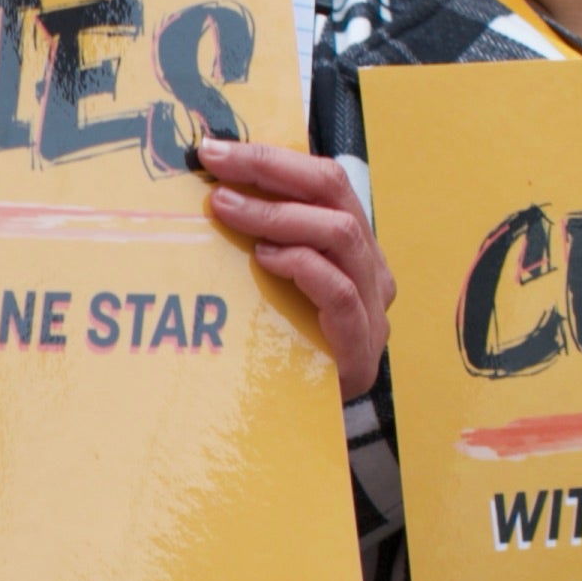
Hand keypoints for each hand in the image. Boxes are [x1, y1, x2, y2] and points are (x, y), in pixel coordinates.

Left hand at [196, 135, 395, 398]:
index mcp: (353, 248)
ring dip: (276, 214)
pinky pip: (340, 292)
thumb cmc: (280, 351)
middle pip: (336, 192)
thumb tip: (208, 188)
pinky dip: (302, 265)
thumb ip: (260, 239)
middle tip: (216, 163)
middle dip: (271, 169)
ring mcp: (373, 309)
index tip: (215, 149)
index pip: (324, 180)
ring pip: (340, 234)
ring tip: (227, 208)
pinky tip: (265, 258)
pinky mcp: (361, 349)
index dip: (271, 157)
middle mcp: (371, 271)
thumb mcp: (270, 285)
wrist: (303, 431)